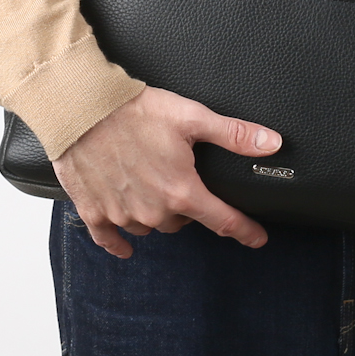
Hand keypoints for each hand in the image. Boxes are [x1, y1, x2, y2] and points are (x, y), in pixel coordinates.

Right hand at [52, 86, 281, 257]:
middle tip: (183, 179)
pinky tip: (125, 246)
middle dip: (188, 206)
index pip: (223, 221)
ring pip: (150, 227)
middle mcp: (154, 211)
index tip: (257, 239)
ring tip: (152, 186)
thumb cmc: (136, 111)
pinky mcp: (94, 211)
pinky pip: (110, 238)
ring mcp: (122, 214)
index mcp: (181, 191)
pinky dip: (119, 242)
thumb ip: (234, 135)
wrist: (82, 109)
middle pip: (183, 221)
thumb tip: (271, 143)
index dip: (244, 231)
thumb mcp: (192, 117)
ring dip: (156, 213)